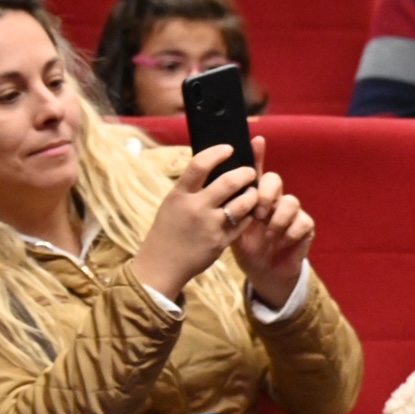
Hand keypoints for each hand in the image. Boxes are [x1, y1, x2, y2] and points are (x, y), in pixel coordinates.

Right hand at [129, 145, 260, 301]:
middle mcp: (195, 208)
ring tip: (252, 192)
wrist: (162, 265)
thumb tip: (213, 166)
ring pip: (243, 202)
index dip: (217, 153)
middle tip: (250, 172)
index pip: (200, 165)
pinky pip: (243, 223)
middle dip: (245, 173)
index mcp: (180, 195)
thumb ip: (191, 188)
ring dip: (252, 194)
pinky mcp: (221, 241)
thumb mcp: (173, 204)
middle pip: (229, 181)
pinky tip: (248, 212)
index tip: (229, 148)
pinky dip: (248, 215)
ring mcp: (210, 225)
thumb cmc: (168, 230)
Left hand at [230, 135, 314, 309]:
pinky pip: (302, 222)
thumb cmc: (244, 246)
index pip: (255, 170)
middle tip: (258, 212)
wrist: (261, 271)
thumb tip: (213, 185)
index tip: (256, 140)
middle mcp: (274, 199)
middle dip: (266, 193)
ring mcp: (291, 212)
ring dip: (277, 218)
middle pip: (275, 180)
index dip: (257, 154)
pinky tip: (278, 242)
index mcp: (254, 196)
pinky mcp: (304, 227)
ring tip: (267, 233)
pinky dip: (288, 233)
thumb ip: (226, 206)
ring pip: (291, 200)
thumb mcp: (229, 226)